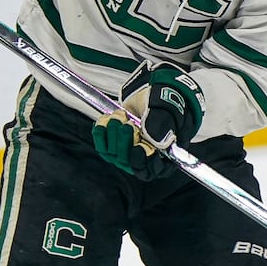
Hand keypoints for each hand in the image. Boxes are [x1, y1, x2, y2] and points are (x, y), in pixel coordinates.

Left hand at [92, 62, 204, 179]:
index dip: (142, 160)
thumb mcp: (165, 113)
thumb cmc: (162, 106)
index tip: (139, 146)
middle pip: (127, 162)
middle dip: (126, 140)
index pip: (150, 170)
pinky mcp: (110, 147)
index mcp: (163, 157)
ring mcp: (125, 154)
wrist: (149, 95)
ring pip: (112, 154)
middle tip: (130, 124)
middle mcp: (143, 160)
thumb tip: (155, 142)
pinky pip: (101, 145)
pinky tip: (109, 119)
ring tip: (121, 116)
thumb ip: (160, 127)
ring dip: (114, 132)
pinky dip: (101, 130)